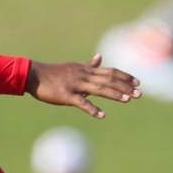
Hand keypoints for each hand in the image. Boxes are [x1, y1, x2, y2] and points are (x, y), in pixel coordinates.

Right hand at [25, 54, 140, 118]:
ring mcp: (75, 85)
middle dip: (125, 86)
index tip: (137, 83)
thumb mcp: (73, 67)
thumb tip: (100, 57)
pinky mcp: (65, 95)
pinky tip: (102, 115)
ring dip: (114, 94)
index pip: (110, 71)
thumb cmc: (53, 73)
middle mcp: (83, 75)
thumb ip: (89, 65)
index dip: (125, 77)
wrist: (33, 75)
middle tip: (139, 94)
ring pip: (99, 89)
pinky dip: (92, 108)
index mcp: (86, 70)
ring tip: (127, 100)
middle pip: (108, 80)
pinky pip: (81, 102)